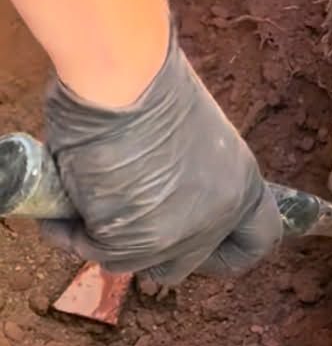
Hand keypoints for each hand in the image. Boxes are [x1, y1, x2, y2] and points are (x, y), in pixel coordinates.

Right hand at [43, 25, 281, 282]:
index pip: (255, 242)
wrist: (122, 78)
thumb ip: (187, 175)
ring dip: (106, 237)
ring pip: (132, 263)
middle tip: (120, 220)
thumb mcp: (191, 133)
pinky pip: (92, 249)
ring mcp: (172, 239)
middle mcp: (214, 221)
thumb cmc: (150, 82)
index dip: (225, 251)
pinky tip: (61, 211)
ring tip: (84, 200)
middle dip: (147, 251)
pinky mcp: (129, 244)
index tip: (202, 245)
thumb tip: (153, 199)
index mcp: (242, 188)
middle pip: (180, 267)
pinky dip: (70, 232)